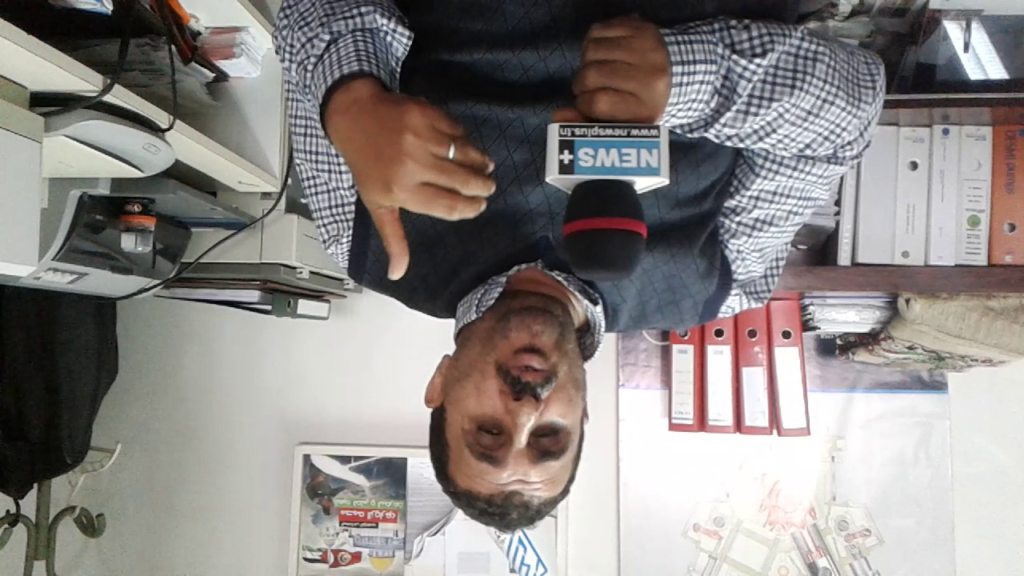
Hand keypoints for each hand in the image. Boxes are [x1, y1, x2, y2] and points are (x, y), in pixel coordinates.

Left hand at [323, 78, 495, 279]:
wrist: (353, 116)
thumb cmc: (367, 165)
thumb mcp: (377, 204)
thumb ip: (393, 238)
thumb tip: (397, 274)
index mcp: (402, 190)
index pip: (449, 205)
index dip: (470, 208)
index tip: (478, 207)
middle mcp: (413, 165)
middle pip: (463, 181)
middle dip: (481, 187)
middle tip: (487, 188)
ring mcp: (421, 137)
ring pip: (465, 154)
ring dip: (480, 162)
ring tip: (486, 168)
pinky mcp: (427, 114)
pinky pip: (457, 130)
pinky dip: (465, 139)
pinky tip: (466, 147)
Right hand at [554, 15, 670, 123]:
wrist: (678, 75)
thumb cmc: (641, 106)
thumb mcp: (620, 124)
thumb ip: (586, 123)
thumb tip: (556, 116)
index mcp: (646, 107)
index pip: (598, 102)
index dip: (584, 103)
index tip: (588, 104)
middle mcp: (651, 76)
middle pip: (591, 74)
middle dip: (582, 83)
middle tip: (590, 87)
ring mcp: (647, 48)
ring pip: (591, 50)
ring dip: (587, 62)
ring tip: (598, 70)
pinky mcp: (641, 28)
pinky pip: (599, 30)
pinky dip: (593, 42)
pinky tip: (603, 54)